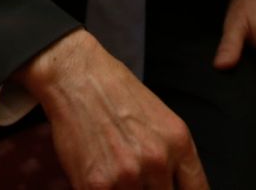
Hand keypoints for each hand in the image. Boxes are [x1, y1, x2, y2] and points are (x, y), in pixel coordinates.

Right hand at [17, 30, 207, 189]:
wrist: (77, 77)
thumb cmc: (115, 92)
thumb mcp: (159, 118)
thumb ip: (171, 154)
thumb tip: (172, 183)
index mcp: (178, 143)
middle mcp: (158, 161)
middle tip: (138, 179)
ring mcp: (128, 176)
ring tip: (115, 173)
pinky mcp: (97, 185)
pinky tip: (98, 179)